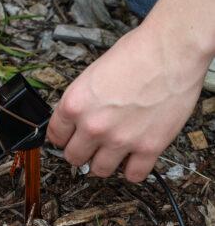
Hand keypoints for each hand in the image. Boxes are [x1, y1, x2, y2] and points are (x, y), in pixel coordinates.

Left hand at [47, 19, 210, 181]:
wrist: (171, 50)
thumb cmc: (137, 52)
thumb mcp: (93, 73)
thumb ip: (83, 101)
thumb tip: (79, 118)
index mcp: (75, 104)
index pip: (55, 136)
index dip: (63, 138)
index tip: (69, 139)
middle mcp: (93, 126)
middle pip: (74, 158)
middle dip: (82, 152)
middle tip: (92, 146)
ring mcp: (120, 140)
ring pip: (100, 171)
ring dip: (105, 163)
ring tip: (113, 152)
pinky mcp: (148, 148)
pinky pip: (133, 175)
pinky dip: (133, 170)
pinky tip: (135, 159)